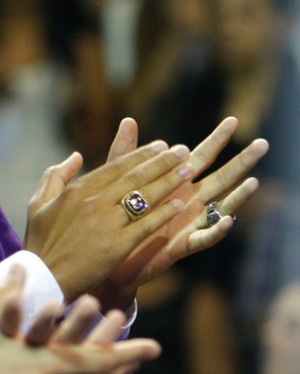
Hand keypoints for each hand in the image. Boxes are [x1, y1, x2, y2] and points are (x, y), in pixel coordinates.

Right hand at [24, 141, 193, 303]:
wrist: (42, 278)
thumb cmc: (40, 242)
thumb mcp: (39, 202)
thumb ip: (56, 175)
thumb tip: (76, 156)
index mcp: (78, 189)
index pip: (117, 166)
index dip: (141, 154)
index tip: (161, 146)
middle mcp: (95, 201)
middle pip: (136, 176)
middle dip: (163, 161)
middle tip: (183, 151)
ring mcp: (107, 223)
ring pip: (144, 196)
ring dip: (170, 181)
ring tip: (188, 169)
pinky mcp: (117, 246)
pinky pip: (146, 225)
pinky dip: (164, 213)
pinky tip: (179, 204)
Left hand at [102, 117, 267, 292]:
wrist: (110, 254)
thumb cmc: (119, 215)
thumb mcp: (120, 180)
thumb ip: (127, 152)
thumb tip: (129, 119)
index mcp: (176, 182)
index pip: (201, 156)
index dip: (217, 139)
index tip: (233, 120)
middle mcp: (189, 201)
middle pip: (221, 177)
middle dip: (242, 161)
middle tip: (262, 144)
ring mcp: (190, 222)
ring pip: (221, 206)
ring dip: (238, 196)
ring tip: (253, 182)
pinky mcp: (183, 244)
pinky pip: (204, 237)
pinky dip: (217, 229)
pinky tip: (227, 219)